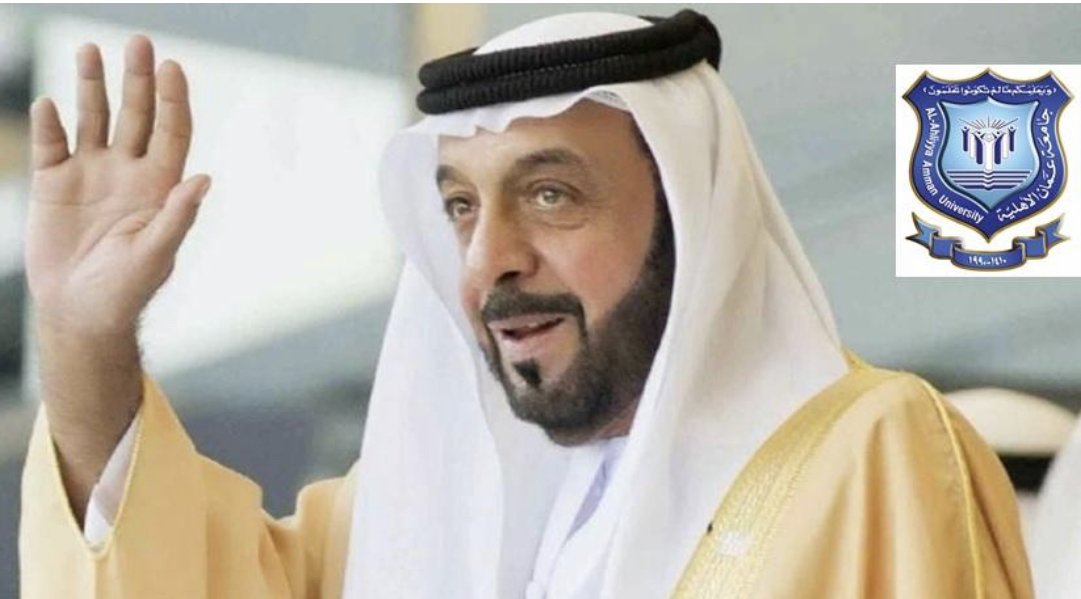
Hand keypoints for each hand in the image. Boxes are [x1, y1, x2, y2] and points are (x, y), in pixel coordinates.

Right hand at [25, 35, 208, 335]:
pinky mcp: (53, 184)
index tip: (172, 67)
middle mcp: (128, 172)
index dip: (174, 100)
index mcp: (160, 186)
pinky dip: (50, 124)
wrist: (79, 314)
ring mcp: (91, 174)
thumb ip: (178, 216)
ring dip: (92, 86)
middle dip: (137, 79)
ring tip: (90, 49)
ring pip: (94, 119)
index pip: (171, 132)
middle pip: (136, 115)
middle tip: (140, 42)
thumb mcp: (156, 254)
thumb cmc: (126, 290)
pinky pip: (51, 144)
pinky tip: (50, 105)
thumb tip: (204, 178)